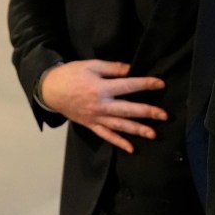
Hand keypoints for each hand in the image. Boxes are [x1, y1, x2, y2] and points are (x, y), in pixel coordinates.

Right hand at [39, 59, 166, 152]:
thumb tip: (132, 69)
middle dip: (148, 112)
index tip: (161, 84)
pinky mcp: (91, 125)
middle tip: (165, 115)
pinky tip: (131, 148)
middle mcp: (101, 105)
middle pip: (128, 109)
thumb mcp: (91, 65)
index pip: (129, 86)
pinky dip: (119, 142)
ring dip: (138, 130)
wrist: (50, 90)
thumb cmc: (71, 74)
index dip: (146, 84)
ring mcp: (96, 117)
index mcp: (102, 87)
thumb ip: (113, 68)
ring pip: (120, 126)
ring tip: (154, 134)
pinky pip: (107, 136)